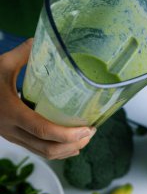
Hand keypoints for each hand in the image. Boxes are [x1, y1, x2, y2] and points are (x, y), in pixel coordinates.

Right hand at [0, 39, 95, 158]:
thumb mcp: (1, 64)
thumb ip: (24, 53)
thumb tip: (42, 40)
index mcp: (12, 112)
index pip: (43, 130)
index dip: (68, 134)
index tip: (89, 128)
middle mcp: (12, 130)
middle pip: (48, 148)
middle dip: (74, 144)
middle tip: (91, 132)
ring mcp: (13, 137)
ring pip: (44, 153)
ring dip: (68, 150)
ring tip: (85, 138)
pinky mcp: (15, 139)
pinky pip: (38, 151)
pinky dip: (57, 151)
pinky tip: (71, 144)